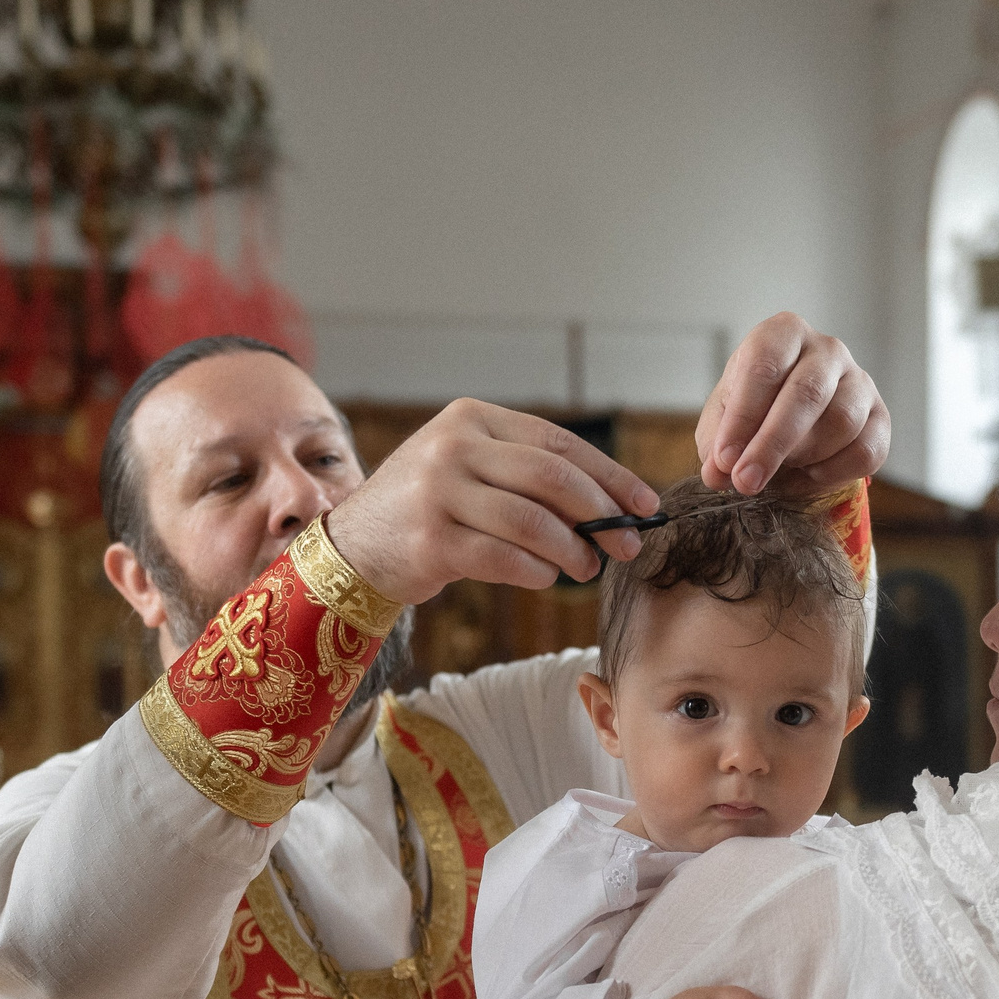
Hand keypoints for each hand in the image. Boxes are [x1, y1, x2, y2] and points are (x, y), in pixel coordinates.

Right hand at [323, 399, 658, 604]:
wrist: (354, 547)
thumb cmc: (428, 509)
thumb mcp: (470, 469)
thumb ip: (527, 475)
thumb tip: (612, 508)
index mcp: (471, 419)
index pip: (558, 444)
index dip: (609, 476)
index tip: (644, 505)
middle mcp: (453, 448)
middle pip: (551, 479)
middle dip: (601, 514)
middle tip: (626, 545)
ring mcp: (438, 494)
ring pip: (532, 522)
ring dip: (572, 550)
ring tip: (586, 567)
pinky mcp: (431, 543)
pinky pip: (506, 559)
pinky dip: (537, 572)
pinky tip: (546, 578)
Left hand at [696, 312, 890, 496]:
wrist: (789, 421)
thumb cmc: (753, 410)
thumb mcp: (722, 419)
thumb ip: (717, 445)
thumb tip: (718, 474)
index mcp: (783, 334)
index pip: (766, 366)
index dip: (743, 417)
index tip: (725, 459)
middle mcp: (827, 350)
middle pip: (807, 393)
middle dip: (772, 444)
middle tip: (746, 482)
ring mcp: (860, 381)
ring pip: (841, 422)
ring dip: (804, 457)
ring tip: (779, 471)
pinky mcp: (880, 417)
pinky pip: (866, 451)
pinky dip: (834, 474)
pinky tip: (809, 475)